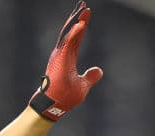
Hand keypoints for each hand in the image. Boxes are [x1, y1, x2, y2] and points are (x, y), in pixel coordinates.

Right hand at [29, 1, 103, 120]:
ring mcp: (59, 55)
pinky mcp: (59, 59)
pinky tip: (82, 24)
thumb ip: (90, 77)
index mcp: (67, 57)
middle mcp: (62, 54)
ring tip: (83, 8)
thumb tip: (99, 70)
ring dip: (76, 20)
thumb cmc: (65, 98)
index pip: (76, 37)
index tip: (87, 14)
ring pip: (68, 33)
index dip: (82, 25)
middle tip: (84, 4)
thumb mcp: (83, 86)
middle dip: (78, 17)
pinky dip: (75, 33)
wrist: (54, 106)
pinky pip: (68, 43)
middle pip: (71, 31)